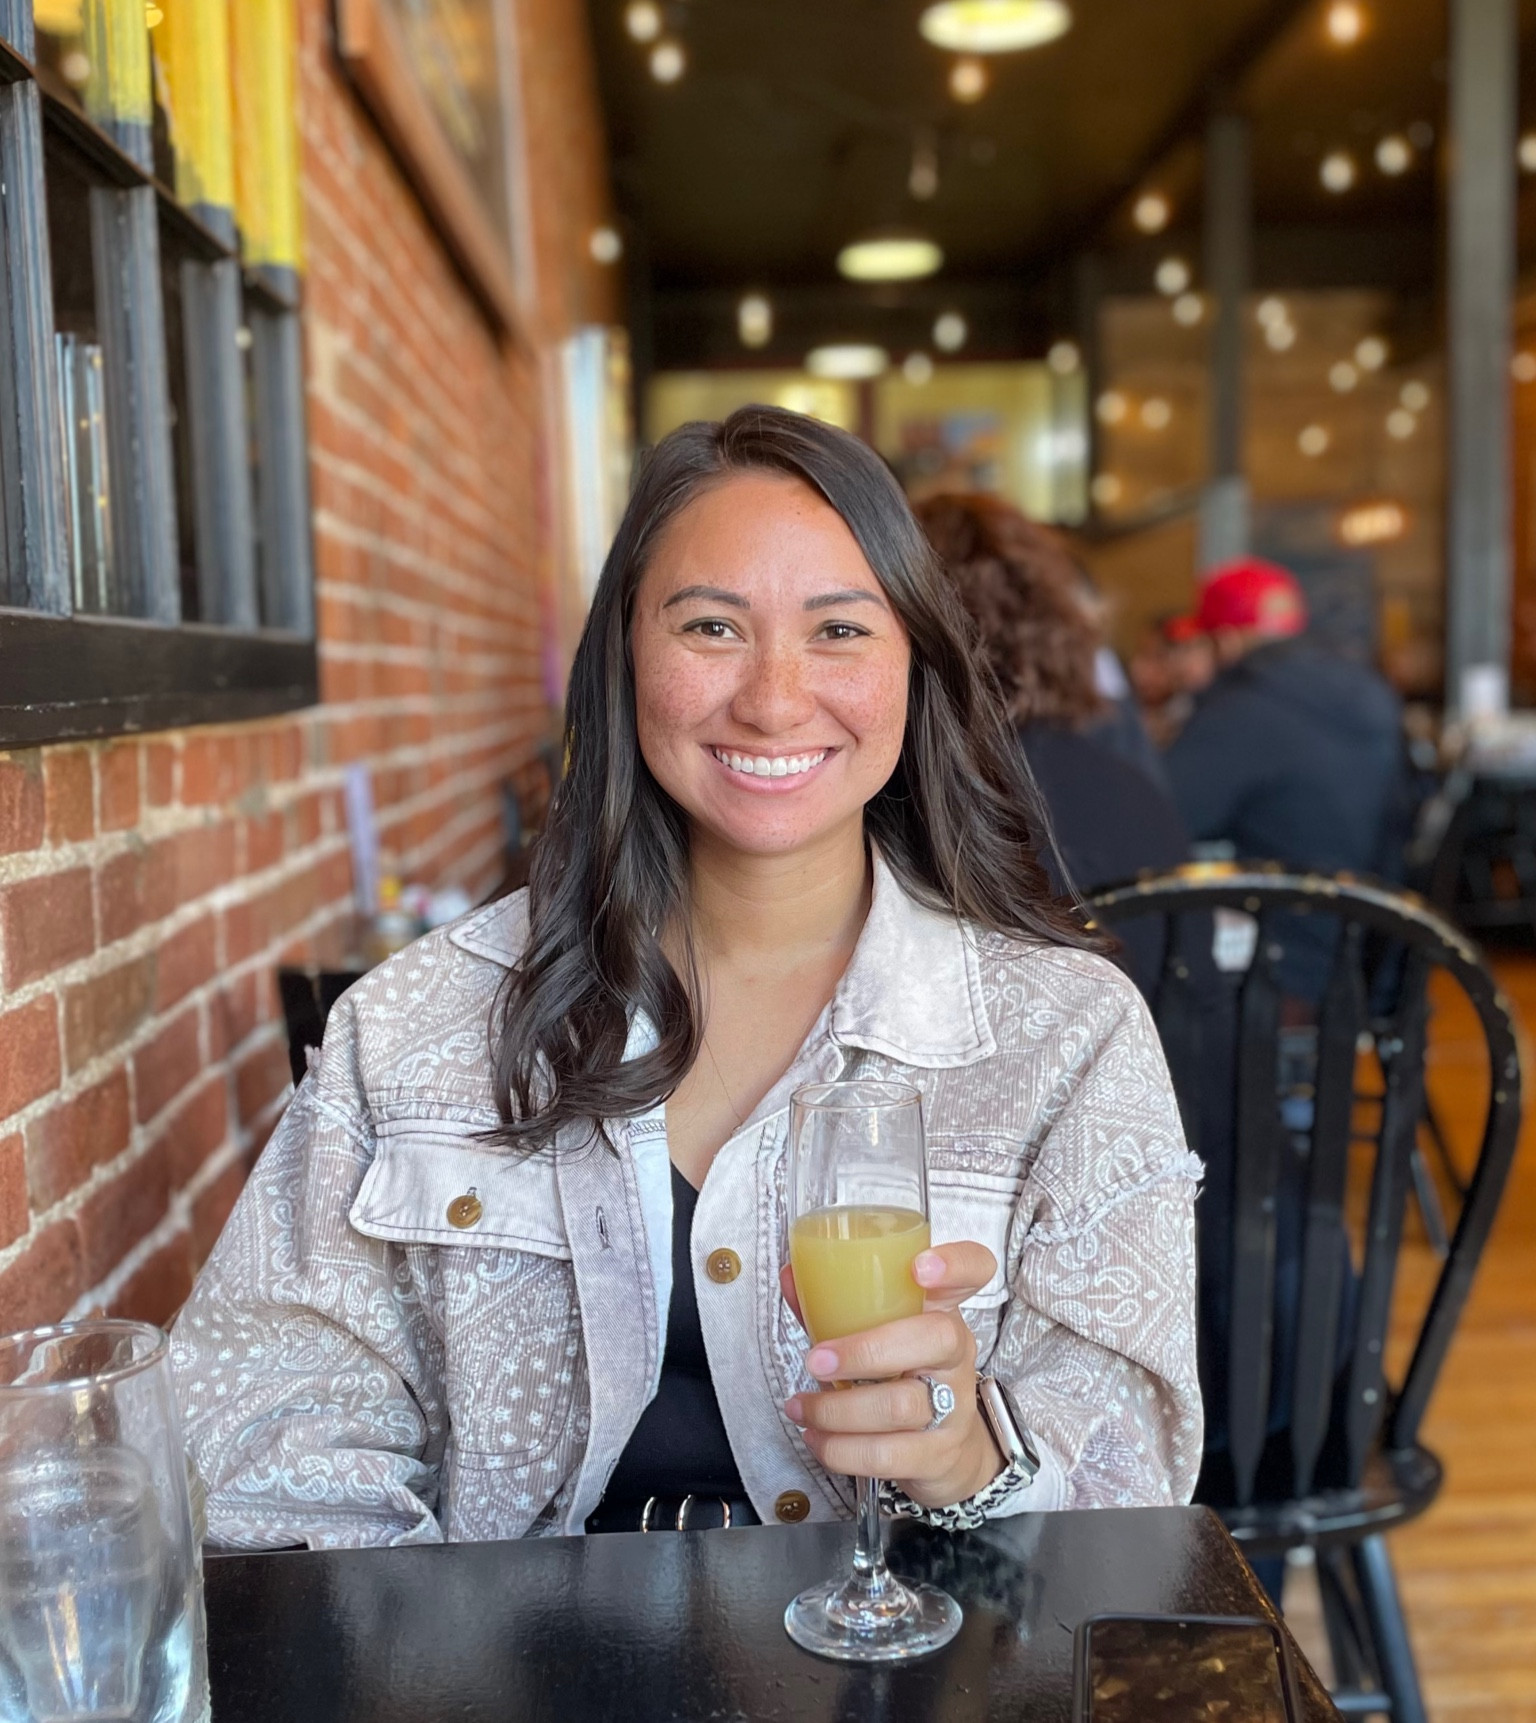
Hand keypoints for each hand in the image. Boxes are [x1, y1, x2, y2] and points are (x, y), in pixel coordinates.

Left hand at [780, 1240, 1004, 1511]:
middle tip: (815, 1361)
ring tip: (800, 1407)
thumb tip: (791, 1276)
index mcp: (943, 1310)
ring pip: (901, 1405)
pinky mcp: (939, 1454)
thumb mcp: (879, 1333)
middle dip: (866, 1350)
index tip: (919, 1267)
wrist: (946, 1446)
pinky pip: (888, 1455)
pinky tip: (817, 1439)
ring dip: (836, 1409)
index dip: (955, 1264)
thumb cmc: (901, 1373)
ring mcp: (955, 1405)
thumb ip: (836, 1305)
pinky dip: (841, 1450)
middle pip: (935, 1339)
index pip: (974, 1270)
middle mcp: (957, 1352)